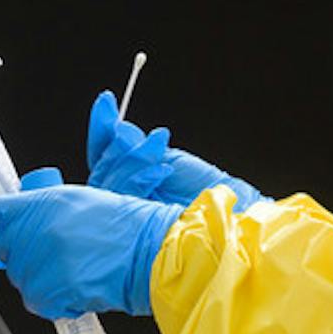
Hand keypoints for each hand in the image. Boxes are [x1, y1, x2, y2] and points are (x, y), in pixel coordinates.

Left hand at [0, 169, 180, 318]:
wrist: (149, 253)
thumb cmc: (126, 228)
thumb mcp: (81, 200)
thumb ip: (46, 208)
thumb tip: (25, 221)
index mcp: (43, 202)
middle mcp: (36, 230)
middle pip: (5, 248)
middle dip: (22, 254)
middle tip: (51, 255)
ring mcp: (39, 262)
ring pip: (21, 277)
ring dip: (41, 278)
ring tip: (73, 270)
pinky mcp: (47, 291)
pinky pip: (37, 301)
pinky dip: (54, 300)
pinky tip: (77, 287)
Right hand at [85, 90, 262, 210]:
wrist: (231, 212)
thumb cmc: (207, 191)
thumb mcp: (171, 160)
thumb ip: (140, 148)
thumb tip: (118, 128)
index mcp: (132, 184)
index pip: (104, 158)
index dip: (101, 130)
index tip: (106, 103)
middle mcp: (126, 201)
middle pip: (102, 171)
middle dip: (113, 145)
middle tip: (125, 129)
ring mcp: (130, 216)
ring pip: (109, 185)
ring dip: (132, 159)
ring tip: (156, 144)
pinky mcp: (137, 230)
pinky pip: (126, 201)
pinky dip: (141, 178)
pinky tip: (161, 169)